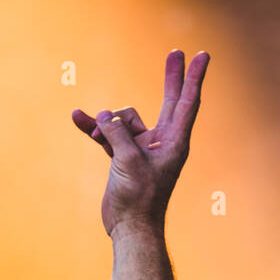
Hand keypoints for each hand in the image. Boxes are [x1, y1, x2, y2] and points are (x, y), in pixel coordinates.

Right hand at [71, 49, 209, 236]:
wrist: (129, 227)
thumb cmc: (138, 198)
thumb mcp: (128, 159)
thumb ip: (117, 131)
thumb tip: (105, 116)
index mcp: (174, 143)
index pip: (187, 103)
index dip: (193, 78)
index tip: (202, 55)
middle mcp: (162, 143)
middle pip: (169, 101)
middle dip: (171, 77)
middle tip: (176, 52)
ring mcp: (142, 149)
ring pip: (125, 118)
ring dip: (108, 122)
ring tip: (96, 134)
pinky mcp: (123, 156)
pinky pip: (108, 133)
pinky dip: (94, 127)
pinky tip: (77, 118)